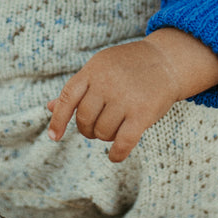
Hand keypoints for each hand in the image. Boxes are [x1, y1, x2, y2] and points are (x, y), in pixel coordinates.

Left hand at [46, 30, 217, 163]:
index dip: (58, 120)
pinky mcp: (143, 112)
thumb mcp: (101, 68)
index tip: (54, 137)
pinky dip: (117, 153)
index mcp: (93, 70)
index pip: (67, 97)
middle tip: (96, 129)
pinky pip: (123, 142)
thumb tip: (49, 107)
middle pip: (84, 119)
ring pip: (102, 132)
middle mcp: (106, 83)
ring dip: (104, 137)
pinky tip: (115, 156)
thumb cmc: (129, 66)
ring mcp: (125, 98)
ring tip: (113, 130)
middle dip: (87, 129)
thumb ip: (78, 88)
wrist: (168, 61)